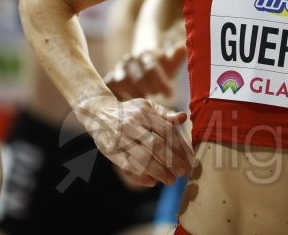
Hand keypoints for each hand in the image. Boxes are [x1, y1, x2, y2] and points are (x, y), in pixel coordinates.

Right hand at [74, 94, 191, 187]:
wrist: (98, 112)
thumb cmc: (128, 111)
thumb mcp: (146, 106)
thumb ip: (165, 114)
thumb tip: (183, 117)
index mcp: (144, 113)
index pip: (166, 131)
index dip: (180, 147)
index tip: (190, 159)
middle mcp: (132, 124)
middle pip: (156, 145)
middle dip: (172, 162)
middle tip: (183, 172)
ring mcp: (120, 138)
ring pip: (143, 158)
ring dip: (159, 171)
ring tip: (170, 180)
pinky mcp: (110, 150)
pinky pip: (127, 166)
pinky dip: (141, 176)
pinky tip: (152, 181)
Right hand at [105, 42, 186, 100]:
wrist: (141, 65)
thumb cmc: (160, 68)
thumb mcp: (170, 63)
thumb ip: (176, 57)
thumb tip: (182, 47)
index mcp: (146, 54)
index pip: (152, 68)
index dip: (161, 83)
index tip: (170, 95)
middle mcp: (130, 60)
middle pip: (138, 77)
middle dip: (150, 91)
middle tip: (158, 102)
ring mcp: (119, 69)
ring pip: (122, 81)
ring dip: (135, 94)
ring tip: (145, 104)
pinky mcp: (110, 78)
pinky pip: (111, 87)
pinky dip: (120, 96)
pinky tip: (130, 106)